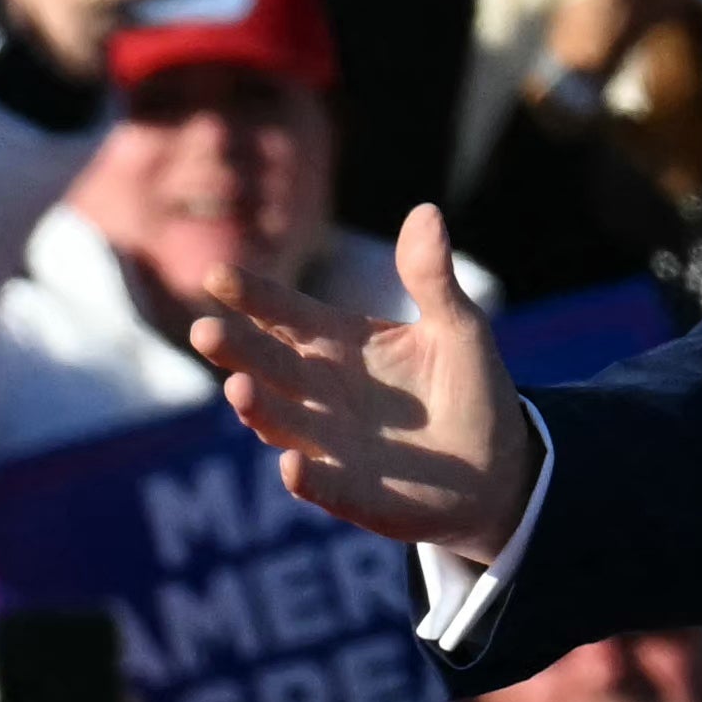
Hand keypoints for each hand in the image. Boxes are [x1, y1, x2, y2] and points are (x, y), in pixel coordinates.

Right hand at [196, 202, 543, 562]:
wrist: (496, 466)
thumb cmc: (467, 386)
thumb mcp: (456, 326)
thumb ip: (431, 277)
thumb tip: (425, 211)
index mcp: (340, 343)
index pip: (286, 314)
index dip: (253, 296)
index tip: (216, 275)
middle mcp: (320, 390)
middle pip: (269, 364)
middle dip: (237, 349)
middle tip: (205, 330)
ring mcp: (328, 441)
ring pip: (281, 421)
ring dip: (258, 408)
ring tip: (239, 388)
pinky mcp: (350, 491)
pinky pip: (320, 484)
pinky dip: (305, 477)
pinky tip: (293, 467)